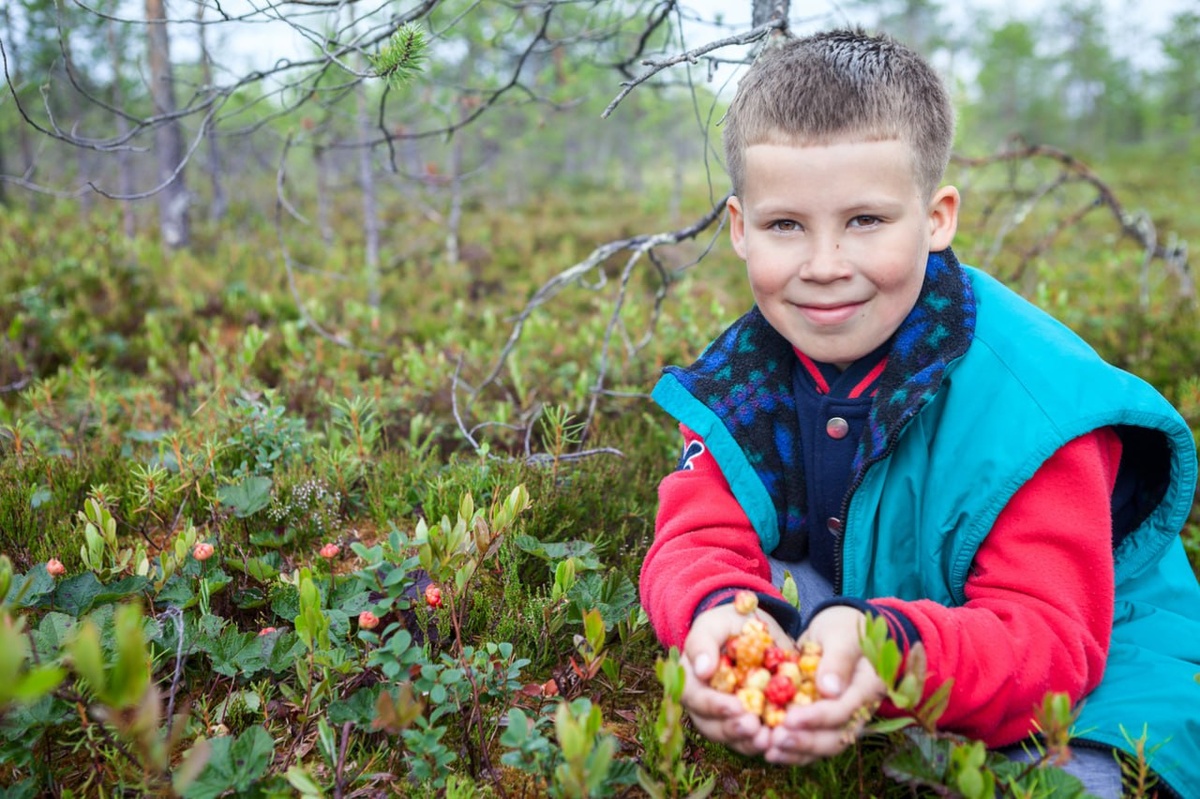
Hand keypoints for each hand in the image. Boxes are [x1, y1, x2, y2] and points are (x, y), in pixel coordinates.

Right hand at [681, 603, 791, 756]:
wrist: (753, 627)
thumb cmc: (727, 623)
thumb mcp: (714, 623)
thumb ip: (703, 642)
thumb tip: (702, 670)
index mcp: (691, 680)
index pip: (696, 698)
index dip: (714, 706)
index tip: (736, 707)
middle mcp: (704, 704)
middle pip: (711, 726)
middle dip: (732, 730)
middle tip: (754, 727)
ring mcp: (725, 716)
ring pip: (731, 738)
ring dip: (748, 742)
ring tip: (768, 739)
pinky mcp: (748, 721)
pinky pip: (752, 739)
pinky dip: (764, 742)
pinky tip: (779, 739)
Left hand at [764, 605, 885, 764]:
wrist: (842, 630)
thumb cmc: (844, 627)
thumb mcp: (842, 634)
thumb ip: (838, 660)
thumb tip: (829, 690)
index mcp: (868, 687)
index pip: (844, 710)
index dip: (817, 717)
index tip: (790, 719)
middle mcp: (858, 709)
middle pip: (836, 737)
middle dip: (805, 742)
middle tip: (776, 740)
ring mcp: (843, 718)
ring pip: (823, 744)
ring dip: (797, 751)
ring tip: (770, 751)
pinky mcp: (825, 721)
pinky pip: (812, 740)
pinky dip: (793, 748)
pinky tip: (770, 750)